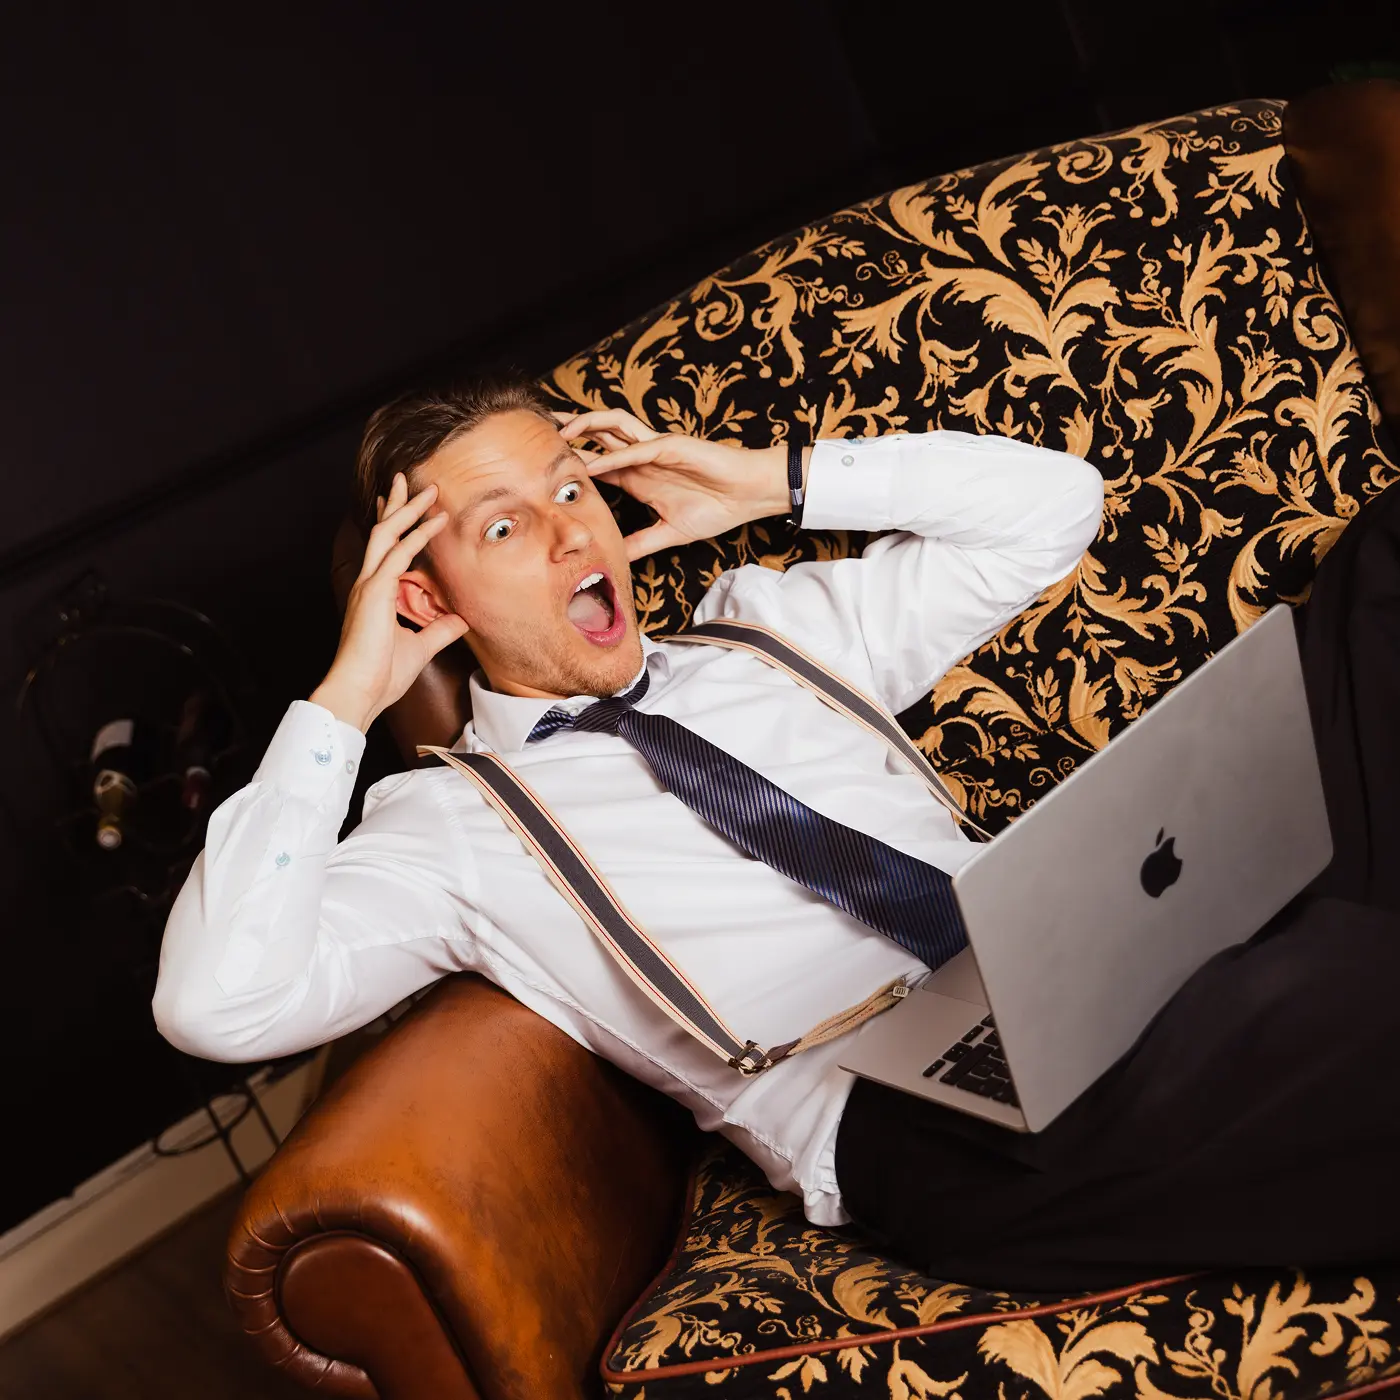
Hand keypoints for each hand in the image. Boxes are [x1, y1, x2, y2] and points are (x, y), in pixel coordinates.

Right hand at [310, 473, 468, 731]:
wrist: (360, 692)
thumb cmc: (382, 676)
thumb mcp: (420, 648)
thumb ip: (439, 631)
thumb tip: (461, 620)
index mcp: (373, 595)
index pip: (383, 551)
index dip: (392, 525)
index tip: (402, 505)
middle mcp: (367, 584)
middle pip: (380, 532)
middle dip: (395, 505)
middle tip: (408, 480)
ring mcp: (368, 585)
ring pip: (386, 534)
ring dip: (408, 509)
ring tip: (428, 490)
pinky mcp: (375, 592)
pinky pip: (398, 553)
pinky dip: (418, 535)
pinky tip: (436, 521)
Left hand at [557, 409, 798, 560]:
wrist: (748, 496)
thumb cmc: (716, 507)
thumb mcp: (669, 534)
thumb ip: (641, 544)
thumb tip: (617, 561)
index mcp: (637, 476)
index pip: (594, 464)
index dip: (569, 464)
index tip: (538, 471)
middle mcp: (641, 457)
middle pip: (597, 437)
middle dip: (567, 433)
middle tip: (535, 434)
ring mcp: (655, 448)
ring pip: (613, 427)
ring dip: (586, 428)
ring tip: (559, 434)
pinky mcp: (673, 447)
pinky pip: (638, 448)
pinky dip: (614, 455)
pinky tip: (594, 463)